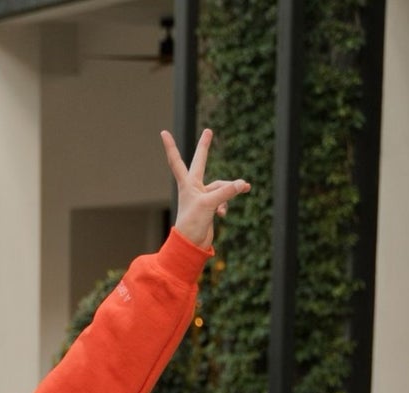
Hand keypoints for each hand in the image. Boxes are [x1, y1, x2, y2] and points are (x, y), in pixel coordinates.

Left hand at [162, 128, 249, 249]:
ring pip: (222, 186)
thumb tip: (242, 184)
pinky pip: (224, 199)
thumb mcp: (209, 204)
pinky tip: (223, 214)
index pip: (177, 161)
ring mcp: (202, 196)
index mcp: (187, 184)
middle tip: (208, 131)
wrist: (191, 245)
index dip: (171, 147)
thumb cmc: (193, 224)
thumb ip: (226, 191)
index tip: (163, 132)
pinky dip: (226, 204)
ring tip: (245, 188)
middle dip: (205, 148)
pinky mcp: (210, 206)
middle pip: (201, 163)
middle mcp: (194, 187)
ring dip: (230, 190)